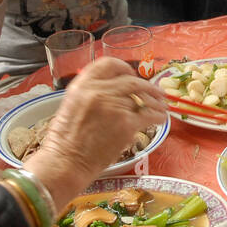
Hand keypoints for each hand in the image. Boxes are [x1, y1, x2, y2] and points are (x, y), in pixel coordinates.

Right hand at [23, 57, 167, 206]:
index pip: (109, 64)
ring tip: (162, 106)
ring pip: (143, 98)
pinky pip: (148, 115)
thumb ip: (91, 95)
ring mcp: (114, 106)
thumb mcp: (71, 106)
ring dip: (155, 102)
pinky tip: (160, 119)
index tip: (132, 75)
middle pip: (131, 81)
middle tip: (156, 92)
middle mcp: (98, 91)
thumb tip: (113, 92)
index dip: (124, 68)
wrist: (66, 162)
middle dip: (147, 86)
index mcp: (82, 85)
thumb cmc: (64, 141)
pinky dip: (157, 116)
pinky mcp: (126, 124)